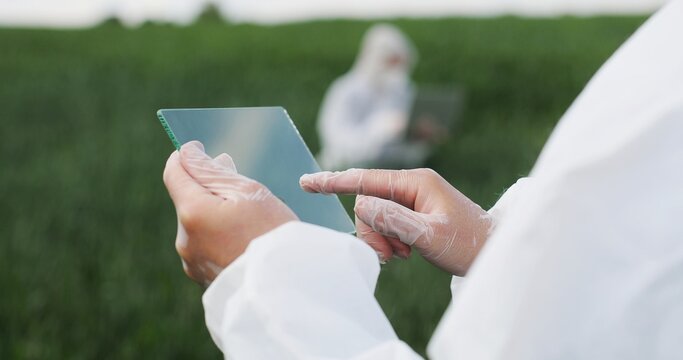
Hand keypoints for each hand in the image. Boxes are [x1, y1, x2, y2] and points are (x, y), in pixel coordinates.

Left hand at [163, 141, 297, 285]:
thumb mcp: (248, 191)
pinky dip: (219, 235)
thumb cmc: (273, 234)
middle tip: (239, 180)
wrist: (286, 285)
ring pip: (197, 223)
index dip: (186, 156)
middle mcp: (185, 238)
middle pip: (188, 199)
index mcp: (192, 213)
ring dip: (215, 212)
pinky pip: (205, 245)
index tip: (201, 148)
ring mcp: (192, 261)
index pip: (174, 173)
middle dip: (208, 187)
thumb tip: (188, 153)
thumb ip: (212, 170)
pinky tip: (245, 237)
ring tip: (250, 217)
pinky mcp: (202, 276)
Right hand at [300, 169, 492, 275]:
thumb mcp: (431, 236)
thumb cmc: (468, 243)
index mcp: (416, 182)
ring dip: (382, 239)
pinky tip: (406, 252)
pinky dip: (389, 241)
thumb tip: (361, 205)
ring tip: (404, 254)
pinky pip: (385, 223)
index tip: (307, 182)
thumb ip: (396, 220)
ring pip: (374, 216)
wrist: (493, 251)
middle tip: (391, 256)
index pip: (365, 179)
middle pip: (367, 203)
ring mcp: (412, 198)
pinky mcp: (412, 211)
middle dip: (372, 231)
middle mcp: (411, 185)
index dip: (334, 181)